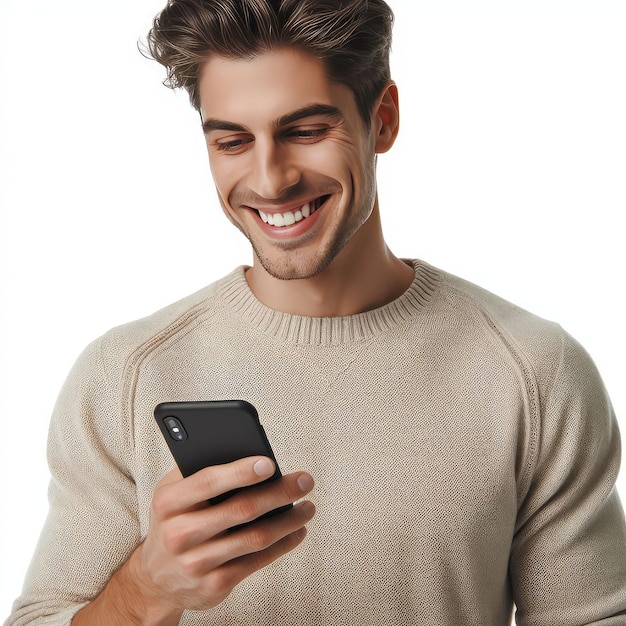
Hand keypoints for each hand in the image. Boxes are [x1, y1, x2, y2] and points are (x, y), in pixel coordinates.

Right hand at [131, 456, 314, 612]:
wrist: (156, 578)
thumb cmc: (174, 520)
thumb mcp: (174, 492)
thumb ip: (199, 471)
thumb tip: (247, 450)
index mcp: (168, 502)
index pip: (208, 482)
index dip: (240, 472)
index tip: (270, 464)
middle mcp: (179, 534)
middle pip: (240, 510)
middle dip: (279, 493)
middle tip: (304, 481)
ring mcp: (196, 563)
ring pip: (255, 538)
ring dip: (288, 520)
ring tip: (307, 506)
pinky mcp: (213, 586)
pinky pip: (256, 563)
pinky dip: (283, 545)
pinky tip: (297, 531)